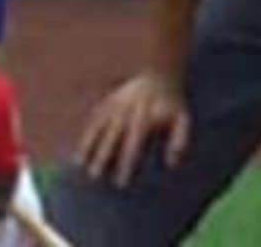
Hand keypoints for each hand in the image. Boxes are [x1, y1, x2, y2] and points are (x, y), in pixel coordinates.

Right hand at [75, 71, 189, 186]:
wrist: (159, 76)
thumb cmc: (172, 106)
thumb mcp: (182, 119)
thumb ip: (179, 140)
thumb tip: (172, 164)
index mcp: (146, 115)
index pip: (134, 143)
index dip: (126, 163)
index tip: (121, 183)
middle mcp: (128, 109)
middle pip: (112, 135)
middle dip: (103, 155)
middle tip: (95, 176)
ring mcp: (115, 104)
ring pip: (98, 126)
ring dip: (88, 145)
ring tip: (79, 166)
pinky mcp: (107, 102)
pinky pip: (93, 120)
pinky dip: (85, 136)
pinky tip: (78, 154)